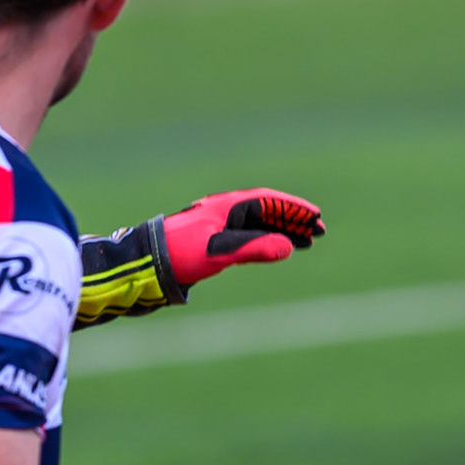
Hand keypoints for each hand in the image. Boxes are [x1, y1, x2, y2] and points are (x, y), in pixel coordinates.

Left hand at [162, 188, 323, 287]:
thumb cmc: (181, 252)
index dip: (293, 209)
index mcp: (227, 207)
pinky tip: (276, 248)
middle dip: (293, 219)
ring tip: (305, 241)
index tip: (316, 218)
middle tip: (318, 232)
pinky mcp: (211, 240)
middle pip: (266, 211)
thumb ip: (254, 248)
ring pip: (258, 224)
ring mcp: (218, 225)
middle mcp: (224, 212)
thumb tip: (288, 246)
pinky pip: (247, 235)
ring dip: (282, 230)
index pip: (268, 202)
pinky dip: (265, 240)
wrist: (147, 263)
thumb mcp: (220, 251)